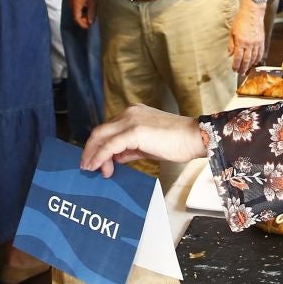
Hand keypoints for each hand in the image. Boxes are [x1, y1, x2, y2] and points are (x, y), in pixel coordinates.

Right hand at [71, 0, 95, 29]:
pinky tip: (89, 8)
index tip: (89, 26)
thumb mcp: (93, 3)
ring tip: (91, 13)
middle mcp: (71, 5)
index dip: (83, 25)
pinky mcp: (74, 0)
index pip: (77, 19)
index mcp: (75, 6)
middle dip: (84, 20)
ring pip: (77, 13)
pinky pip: (77, 9)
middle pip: (76, 17)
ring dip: (84, 15)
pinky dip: (83, 11)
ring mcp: (72, 2)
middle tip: (92, 20)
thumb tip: (90, 22)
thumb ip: (91, 14)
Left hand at [82, 105, 208, 175]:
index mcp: (133, 113)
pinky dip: (100, 157)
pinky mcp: (134, 131)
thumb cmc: (176, 142)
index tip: (99, 163)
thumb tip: (116, 158)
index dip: (100, 146)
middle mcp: (129, 113)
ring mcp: (130, 121)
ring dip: (93, 155)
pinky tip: (97, 167)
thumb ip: (130, 149)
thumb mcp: (147, 146)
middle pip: (100, 131)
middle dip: (91, 150)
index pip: (108, 129)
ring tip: (92, 170)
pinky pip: (110, 146)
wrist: (194, 138)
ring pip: (101, 137)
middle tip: (88, 167)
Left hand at [229, 1, 266, 74]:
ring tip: (247, 70)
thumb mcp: (232, 31)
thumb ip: (231, 44)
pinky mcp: (262, 41)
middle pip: (246, 60)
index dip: (236, 65)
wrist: (252, 12)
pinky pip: (260, 53)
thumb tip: (230, 54)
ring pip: (254, 58)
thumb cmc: (241, 20)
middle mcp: (249, 44)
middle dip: (243, 68)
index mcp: (240, 41)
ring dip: (250, 65)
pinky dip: (258, 59)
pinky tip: (255, 62)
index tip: (234, 69)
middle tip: (240, 73)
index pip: (238, 58)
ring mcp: (257, 43)